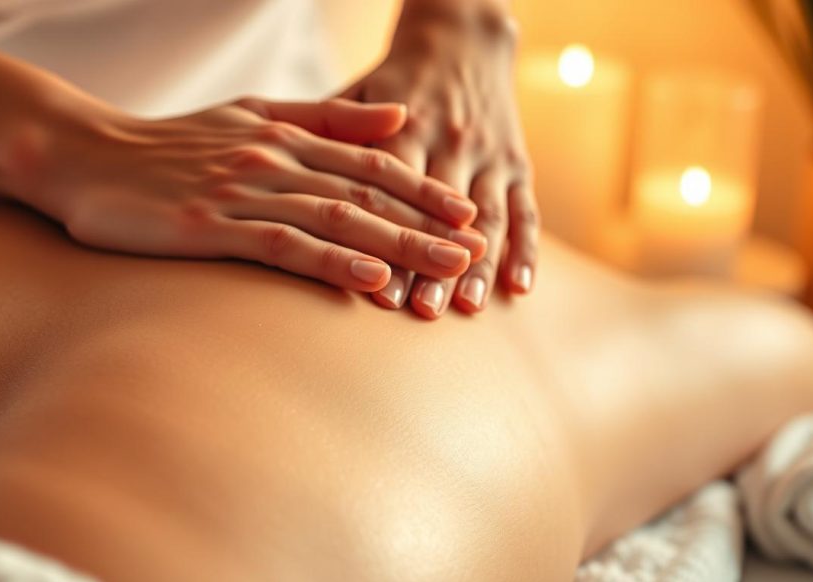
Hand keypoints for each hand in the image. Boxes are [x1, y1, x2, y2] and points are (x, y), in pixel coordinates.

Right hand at [18, 97, 488, 291]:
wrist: (84, 155)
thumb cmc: (169, 144)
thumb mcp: (250, 116)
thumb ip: (324, 119)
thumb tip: (396, 115)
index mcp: (284, 136)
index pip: (369, 163)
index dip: (422, 187)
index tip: (468, 211)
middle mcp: (272, 159)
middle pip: (366, 192)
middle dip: (428, 222)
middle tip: (477, 248)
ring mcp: (242, 192)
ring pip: (337, 218)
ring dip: (398, 243)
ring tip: (448, 267)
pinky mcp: (210, 227)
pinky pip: (283, 244)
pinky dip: (332, 259)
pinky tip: (372, 278)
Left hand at [340, 11, 537, 317]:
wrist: (461, 40)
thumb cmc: (393, 80)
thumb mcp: (357, 93)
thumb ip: (330, 136)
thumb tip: (284, 174)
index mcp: (407, 126)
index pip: (396, 191)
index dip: (388, 237)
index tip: (378, 282)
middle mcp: (452, 141)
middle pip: (443, 211)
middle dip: (434, 261)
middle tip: (423, 310)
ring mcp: (489, 155)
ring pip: (488, 215)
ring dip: (480, 264)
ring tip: (467, 307)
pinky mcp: (517, 163)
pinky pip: (526, 210)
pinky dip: (527, 249)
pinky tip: (519, 287)